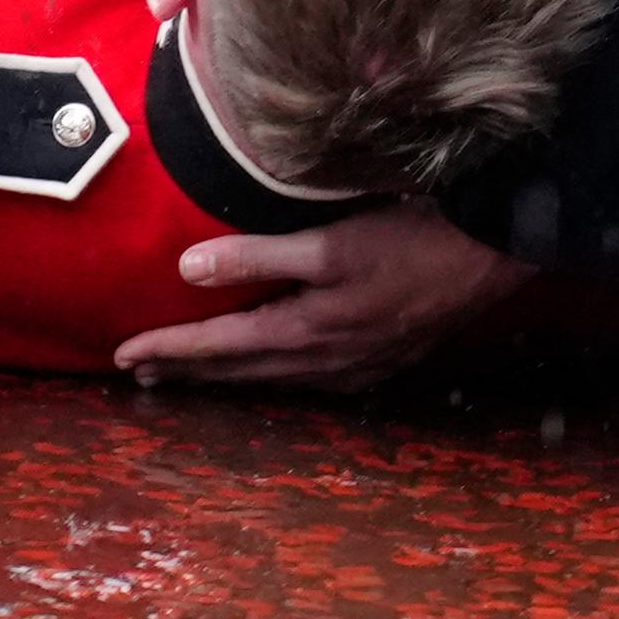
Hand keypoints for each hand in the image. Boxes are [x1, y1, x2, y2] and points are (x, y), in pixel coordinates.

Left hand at [114, 199, 522, 387]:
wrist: (493, 256)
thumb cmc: (412, 239)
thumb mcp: (330, 241)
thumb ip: (258, 255)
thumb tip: (188, 269)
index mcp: (306, 332)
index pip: (219, 345)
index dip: (169, 349)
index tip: (124, 356)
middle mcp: (326, 362)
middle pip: (240, 371)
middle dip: (188, 371)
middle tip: (141, 376)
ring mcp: (356, 368)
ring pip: (273, 379)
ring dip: (227, 376)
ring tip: (190, 374)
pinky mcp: (381, 362)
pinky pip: (307, 379)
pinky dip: (272, 375)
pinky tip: (270, 369)